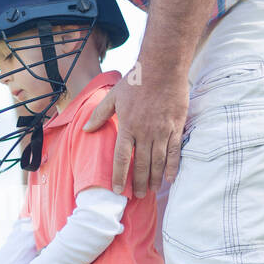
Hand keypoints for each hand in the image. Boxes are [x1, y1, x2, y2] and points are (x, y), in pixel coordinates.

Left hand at [83, 65, 188, 198]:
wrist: (163, 67)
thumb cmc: (136, 80)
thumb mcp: (113, 96)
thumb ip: (100, 114)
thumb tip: (87, 130)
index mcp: (128, 126)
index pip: (122, 158)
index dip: (119, 176)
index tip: (117, 190)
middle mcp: (145, 132)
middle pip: (141, 164)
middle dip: (137, 183)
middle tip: (136, 196)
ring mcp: (162, 131)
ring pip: (158, 161)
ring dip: (154, 178)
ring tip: (150, 190)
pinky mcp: (177, 127)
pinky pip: (174, 152)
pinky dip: (173, 167)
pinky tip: (170, 178)